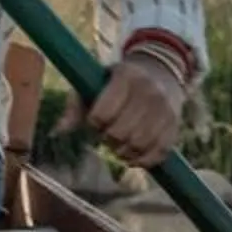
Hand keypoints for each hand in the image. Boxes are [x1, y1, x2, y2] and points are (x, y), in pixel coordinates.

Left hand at [62, 52, 187, 167]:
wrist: (161, 70)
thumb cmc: (119, 80)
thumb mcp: (96, 83)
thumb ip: (75, 107)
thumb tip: (57, 132)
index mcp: (126, 77)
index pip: (102, 114)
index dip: (94, 122)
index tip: (96, 119)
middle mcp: (149, 92)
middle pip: (119, 133)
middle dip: (107, 138)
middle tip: (108, 133)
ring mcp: (165, 110)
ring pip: (137, 145)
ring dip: (123, 151)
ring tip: (119, 143)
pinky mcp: (175, 126)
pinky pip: (157, 154)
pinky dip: (141, 161)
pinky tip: (133, 155)